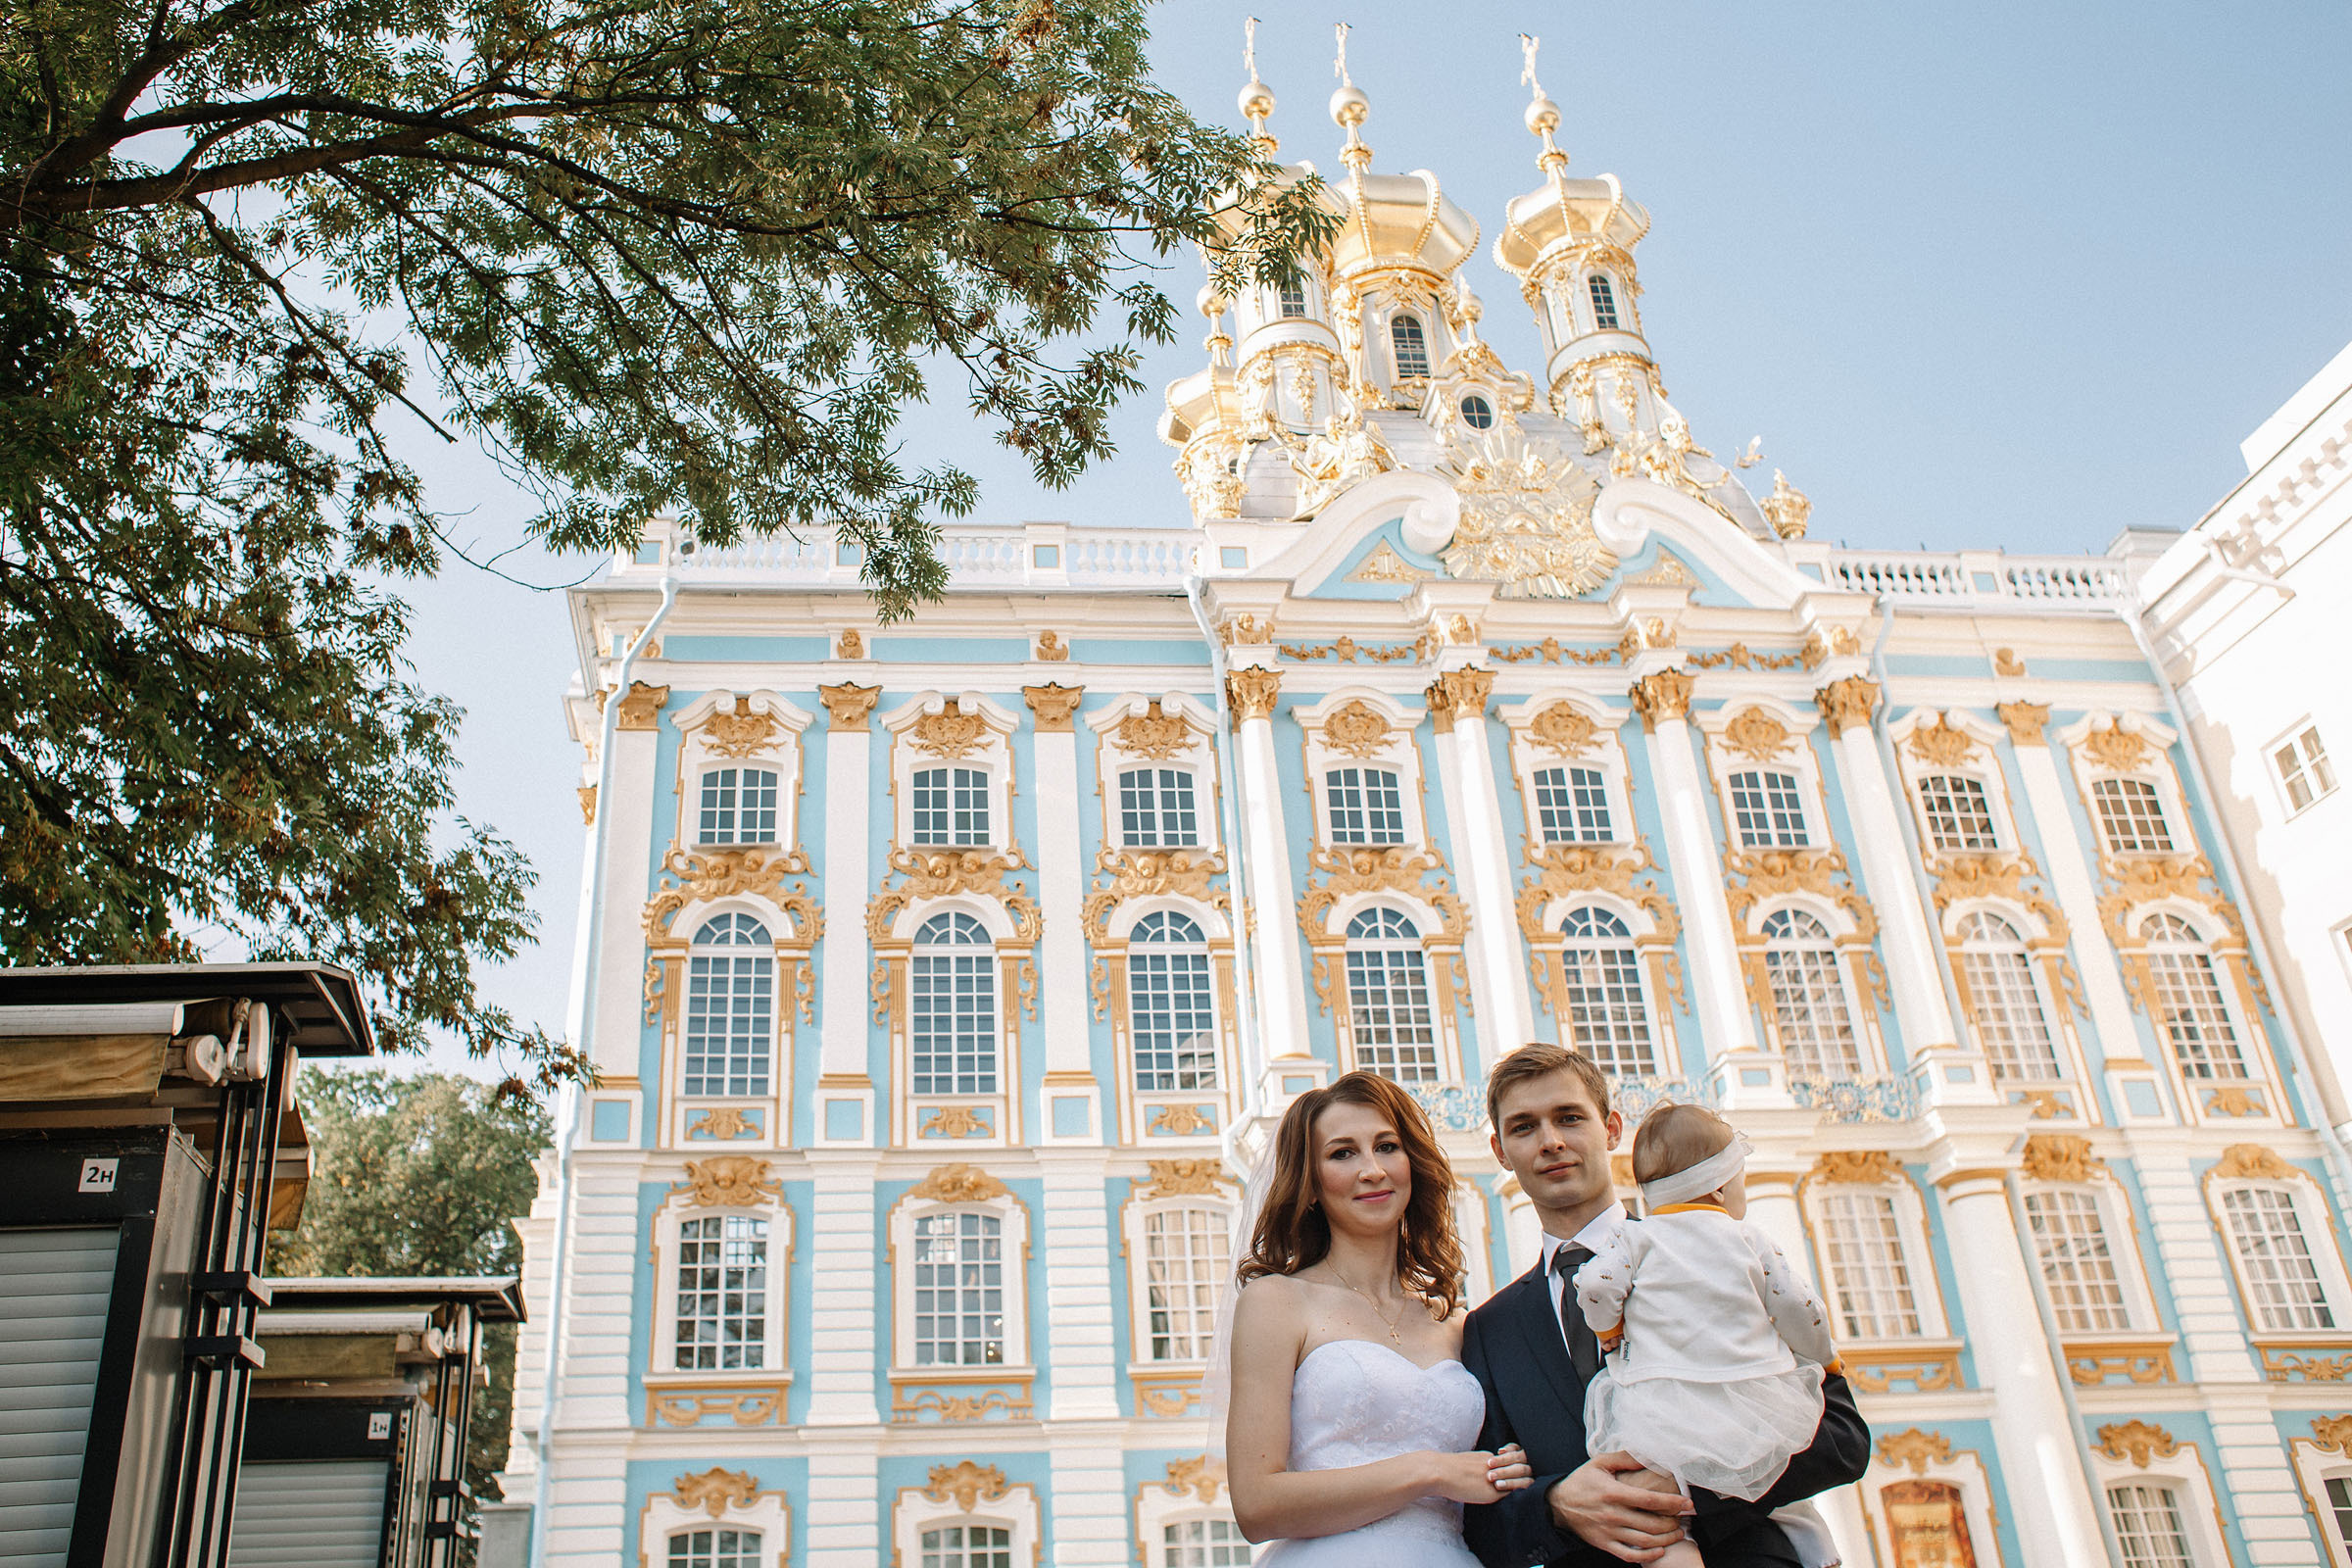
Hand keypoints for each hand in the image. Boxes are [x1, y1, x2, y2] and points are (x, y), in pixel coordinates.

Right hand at [1426, 1449, 1532, 1504]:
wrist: (1439, 1472)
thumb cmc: (1448, 1468)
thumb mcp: (1468, 1461)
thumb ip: (1480, 1465)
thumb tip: (1484, 1474)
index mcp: (1488, 1457)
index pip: (1510, 1460)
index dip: (1517, 1464)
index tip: (1520, 1468)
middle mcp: (1495, 1466)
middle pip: (1520, 1466)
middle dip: (1526, 1471)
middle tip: (1531, 1477)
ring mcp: (1494, 1480)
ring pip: (1518, 1480)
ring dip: (1525, 1482)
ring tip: (1529, 1486)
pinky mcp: (1491, 1493)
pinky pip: (1508, 1494)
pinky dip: (1516, 1493)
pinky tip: (1520, 1497)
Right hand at [1546, 1453, 1689, 1562]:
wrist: (1558, 1504)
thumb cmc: (1582, 1481)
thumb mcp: (1600, 1463)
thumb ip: (1625, 1458)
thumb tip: (1649, 1455)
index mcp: (1613, 1492)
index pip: (1650, 1500)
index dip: (1672, 1502)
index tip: (1687, 1503)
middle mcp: (1612, 1514)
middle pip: (1651, 1524)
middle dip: (1673, 1522)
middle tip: (1683, 1518)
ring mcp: (1609, 1532)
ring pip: (1645, 1541)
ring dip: (1666, 1539)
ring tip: (1677, 1532)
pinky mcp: (1605, 1544)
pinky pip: (1630, 1556)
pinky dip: (1648, 1557)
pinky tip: (1659, 1550)